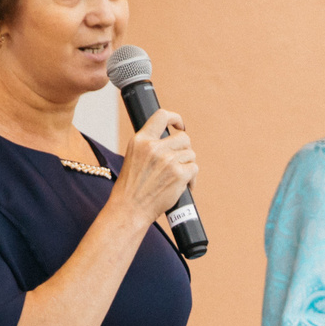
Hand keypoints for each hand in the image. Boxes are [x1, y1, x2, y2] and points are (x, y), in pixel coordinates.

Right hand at [111, 108, 197, 226]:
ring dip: (188, 165)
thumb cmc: (131, 188)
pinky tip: (184, 186)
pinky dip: (192, 179)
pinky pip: (194, 169)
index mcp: (141, 140)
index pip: (162, 116)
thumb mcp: (133, 158)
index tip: (180, 126)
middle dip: (184, 149)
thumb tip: (171, 141)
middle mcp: (154, 148)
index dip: (175, 118)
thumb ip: (149, 146)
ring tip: (179, 177)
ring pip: (190, 154)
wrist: (130, 209)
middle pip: (183, 138)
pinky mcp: (179, 174)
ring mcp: (168, 160)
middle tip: (179, 161)